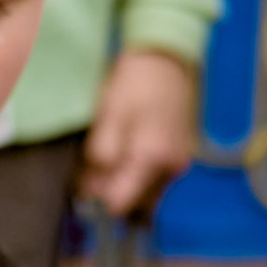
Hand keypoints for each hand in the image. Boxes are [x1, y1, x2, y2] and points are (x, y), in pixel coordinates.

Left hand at [77, 46, 202, 220]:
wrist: (165, 61)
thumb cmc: (133, 85)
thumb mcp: (107, 120)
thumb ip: (99, 161)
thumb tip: (92, 192)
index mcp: (152, 159)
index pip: (120, 205)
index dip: (98, 198)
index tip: (88, 181)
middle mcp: (170, 168)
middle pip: (133, 205)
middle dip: (111, 191)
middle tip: (97, 164)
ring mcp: (178, 165)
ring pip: (144, 196)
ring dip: (124, 184)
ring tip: (114, 153)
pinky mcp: (179, 160)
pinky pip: (154, 182)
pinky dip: (137, 175)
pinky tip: (129, 151)